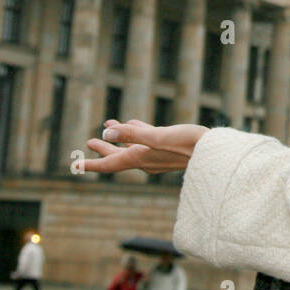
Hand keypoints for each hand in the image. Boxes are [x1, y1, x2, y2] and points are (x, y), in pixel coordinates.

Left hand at [84, 119, 209, 174]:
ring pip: (132, 147)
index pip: (110, 164)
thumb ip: (132, 135)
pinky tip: (134, 124)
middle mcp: (147, 160)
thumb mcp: (159, 136)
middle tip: (88, 142)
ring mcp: (158, 155)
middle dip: (103, 150)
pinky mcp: (168, 148)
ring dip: (118, 138)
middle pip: (118, 157)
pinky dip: (136, 133)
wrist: (215, 152)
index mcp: (141, 158)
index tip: (74, 165)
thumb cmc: (189, 144)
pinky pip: (146, 141)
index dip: (91, 163)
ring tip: (107, 126)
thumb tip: (106, 133)